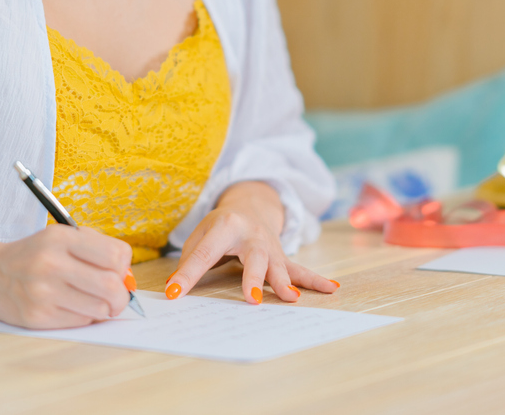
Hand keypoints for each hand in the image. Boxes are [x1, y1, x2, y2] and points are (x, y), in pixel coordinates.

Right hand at [0, 224, 135, 328]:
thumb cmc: (33, 255)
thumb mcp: (59, 237)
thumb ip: (95, 249)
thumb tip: (126, 277)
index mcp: (60, 238)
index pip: (116, 255)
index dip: (123, 266)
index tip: (116, 270)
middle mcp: (51, 263)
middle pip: (111, 285)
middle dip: (121, 294)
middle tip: (116, 295)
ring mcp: (43, 292)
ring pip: (100, 309)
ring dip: (105, 308)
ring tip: (94, 301)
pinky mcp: (37, 317)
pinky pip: (81, 322)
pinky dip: (86, 317)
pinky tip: (74, 307)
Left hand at [165, 181, 339, 304]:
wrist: (251, 204)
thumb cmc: (221, 226)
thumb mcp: (200, 235)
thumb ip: (189, 261)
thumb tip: (174, 289)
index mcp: (225, 226)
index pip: (204, 253)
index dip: (188, 274)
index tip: (175, 294)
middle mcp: (251, 234)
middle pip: (253, 257)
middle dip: (254, 278)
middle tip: (253, 299)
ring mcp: (270, 246)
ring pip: (279, 265)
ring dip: (286, 282)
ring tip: (292, 298)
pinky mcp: (281, 256)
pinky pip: (299, 269)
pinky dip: (315, 280)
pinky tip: (331, 287)